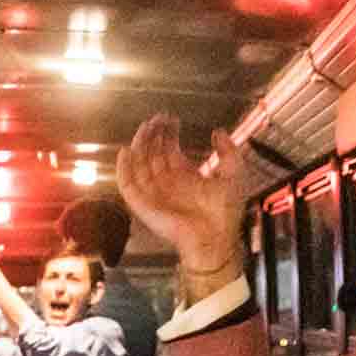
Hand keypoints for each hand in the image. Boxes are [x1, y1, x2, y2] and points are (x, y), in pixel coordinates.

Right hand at [116, 114, 246, 275]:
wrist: (214, 237)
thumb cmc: (225, 211)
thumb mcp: (232, 173)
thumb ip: (228, 151)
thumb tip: (218, 131)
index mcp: (184, 177)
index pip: (169, 150)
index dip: (168, 133)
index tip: (170, 118)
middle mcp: (167, 183)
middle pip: (153, 153)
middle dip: (153, 134)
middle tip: (157, 118)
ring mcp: (154, 194)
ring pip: (139, 164)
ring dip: (140, 144)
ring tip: (145, 127)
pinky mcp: (143, 206)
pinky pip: (128, 186)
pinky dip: (123, 169)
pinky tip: (125, 151)